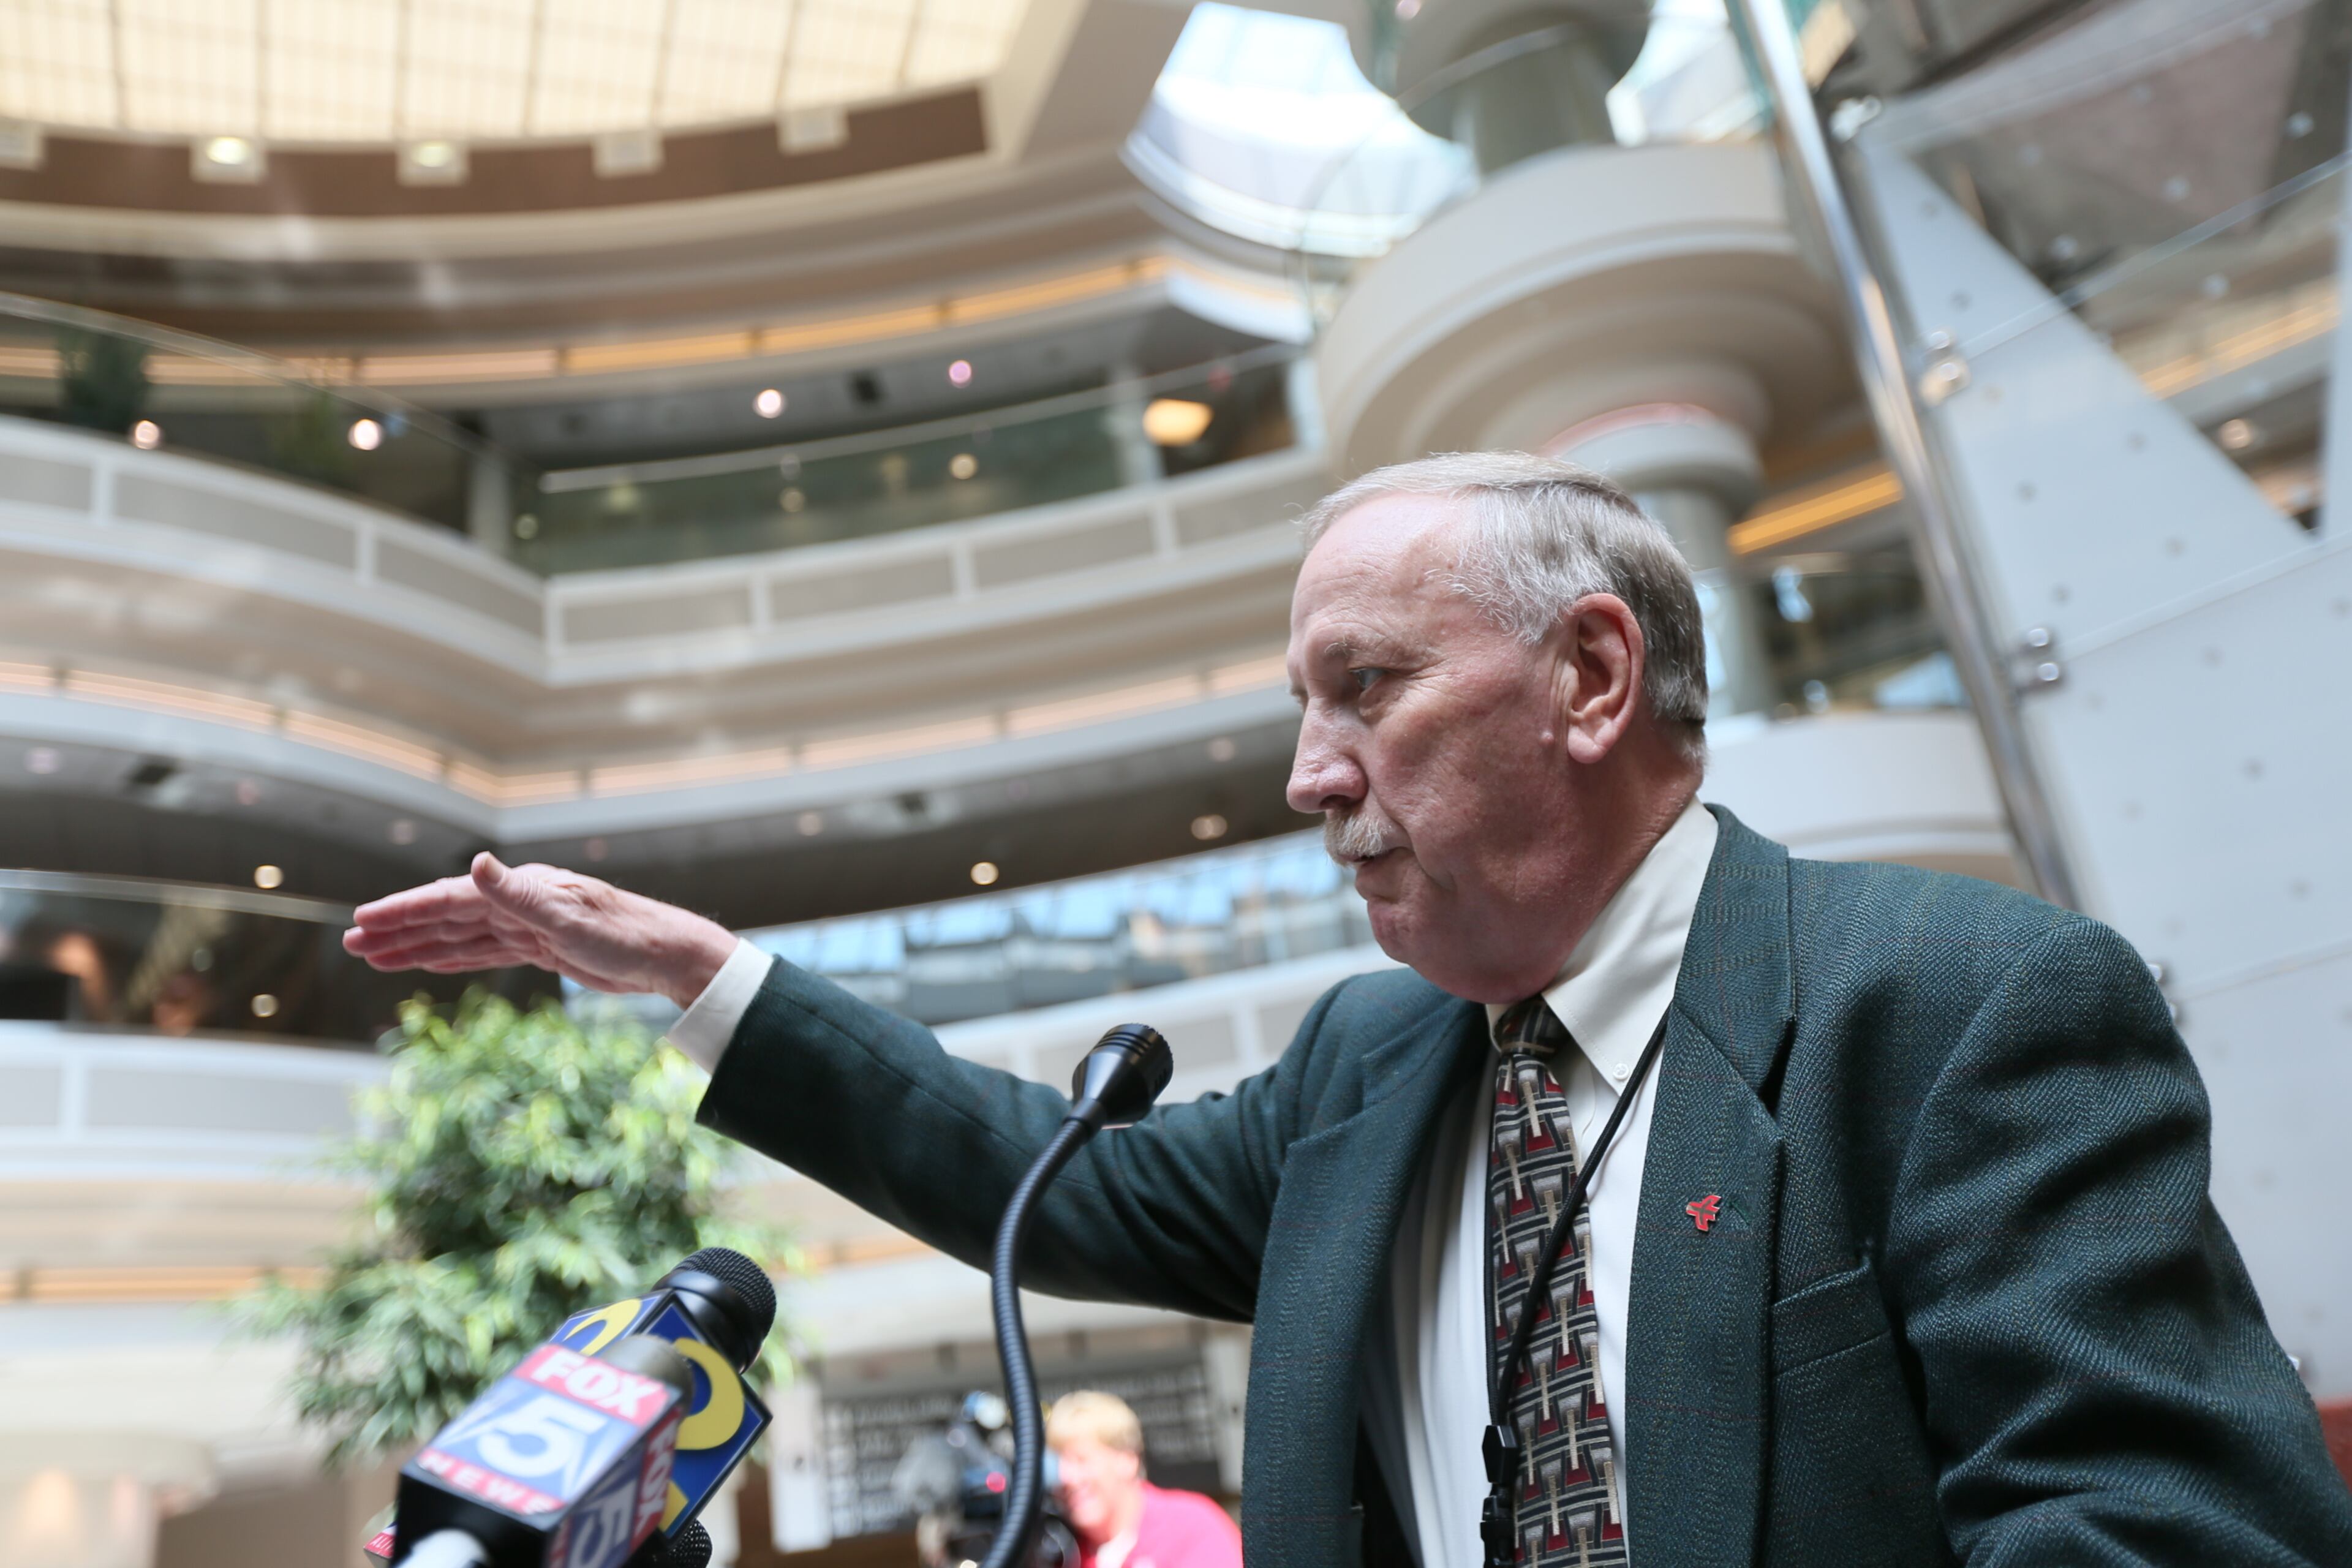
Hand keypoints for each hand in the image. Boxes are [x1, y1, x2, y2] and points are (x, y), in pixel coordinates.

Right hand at [342, 853, 737, 1007]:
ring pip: (460, 936)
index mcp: (520, 890)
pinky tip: (429, 961)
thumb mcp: (569, 917)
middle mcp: (519, 902)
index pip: (448, 898)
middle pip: (445, 916)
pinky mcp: (543, 947)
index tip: (362, 922)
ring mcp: (529, 925)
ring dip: (417, 945)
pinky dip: (454, 956)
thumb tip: (476, 862)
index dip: (402, 910)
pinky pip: (486, 951)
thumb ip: (519, 894)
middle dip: (398, 929)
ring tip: (376, 957)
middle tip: (351, 944)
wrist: (668, 955)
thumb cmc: (625, 935)